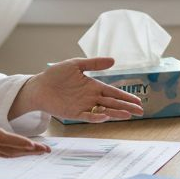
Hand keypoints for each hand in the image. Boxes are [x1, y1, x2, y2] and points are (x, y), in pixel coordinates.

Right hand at [0, 91, 50, 157]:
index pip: (3, 139)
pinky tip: (23, 152)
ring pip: (8, 153)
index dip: (19, 142)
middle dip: (29, 150)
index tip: (33, 145)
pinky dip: (15, 153)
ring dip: (24, 153)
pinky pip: (2, 153)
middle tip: (46, 150)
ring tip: (40, 152)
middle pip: (10, 149)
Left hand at [11, 57, 144, 121]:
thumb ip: (94, 63)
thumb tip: (113, 60)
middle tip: (140, 111)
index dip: (126, 96)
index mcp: (93, 86)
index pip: (113, 92)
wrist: (39, 86)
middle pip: (113, 103)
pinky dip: (97, 117)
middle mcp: (91, 97)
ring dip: (116, 113)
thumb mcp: (76, 64)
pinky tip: (106, 116)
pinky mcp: (74, 113)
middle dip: (126, 107)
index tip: (138, 101)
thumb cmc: (56, 75)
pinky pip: (88, 116)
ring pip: (104, 111)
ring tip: (129, 116)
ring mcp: (83, 106)